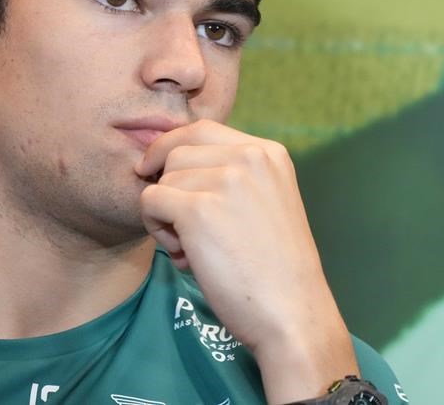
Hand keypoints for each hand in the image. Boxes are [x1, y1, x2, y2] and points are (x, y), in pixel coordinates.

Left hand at [136, 119, 357, 402]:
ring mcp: (225, 180)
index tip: (158, 174)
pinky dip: (155, 228)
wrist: (293, 312)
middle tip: (182, 228)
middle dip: (168, 185)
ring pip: (162, 178)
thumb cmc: (275, 269)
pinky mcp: (199, 209)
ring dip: (163, 213)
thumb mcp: (266, 202)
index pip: (201, 130)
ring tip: (191, 248)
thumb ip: (232, 176)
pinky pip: (150, 201)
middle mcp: (249, 156)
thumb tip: (167, 164)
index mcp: (269, 152)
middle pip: (177, 151)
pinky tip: (184, 254)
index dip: (172, 150)